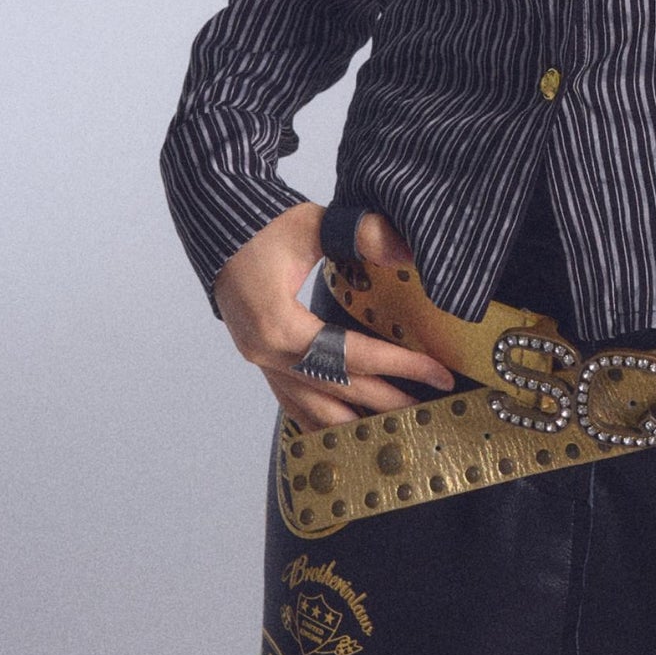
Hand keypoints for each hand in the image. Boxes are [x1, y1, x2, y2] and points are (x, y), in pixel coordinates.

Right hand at [212, 201, 457, 431]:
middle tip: (429, 410)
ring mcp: (261, 363)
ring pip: (314, 408)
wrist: (216, 227)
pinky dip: (323, 418)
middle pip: (338, 389)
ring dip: (356, 420)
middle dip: (387, 402)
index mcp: (280, 326)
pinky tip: (346, 430)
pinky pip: (294, 402)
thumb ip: (362, 235)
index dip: (401, 366)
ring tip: (395, 427)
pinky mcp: (262, 361)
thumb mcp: (313, 225)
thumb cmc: (262, 226)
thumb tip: (407, 251)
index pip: (354, 356)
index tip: (439, 375)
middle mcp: (268, 355)